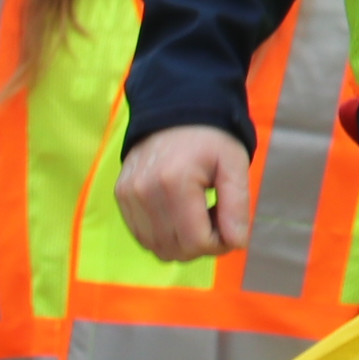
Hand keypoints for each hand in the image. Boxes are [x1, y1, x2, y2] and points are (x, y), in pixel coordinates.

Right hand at [120, 126, 252, 260]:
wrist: (175, 109)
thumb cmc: (210, 137)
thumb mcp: (234, 163)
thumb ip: (237, 205)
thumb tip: (236, 243)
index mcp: (175, 182)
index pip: (196, 243)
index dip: (220, 242)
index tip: (228, 222)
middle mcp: (144, 191)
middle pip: (176, 250)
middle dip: (202, 242)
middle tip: (214, 214)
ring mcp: (128, 195)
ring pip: (158, 248)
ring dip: (182, 241)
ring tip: (196, 212)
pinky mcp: (121, 196)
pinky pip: (143, 236)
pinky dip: (164, 235)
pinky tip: (178, 212)